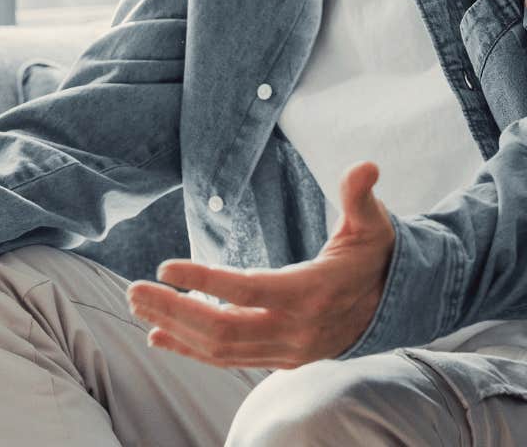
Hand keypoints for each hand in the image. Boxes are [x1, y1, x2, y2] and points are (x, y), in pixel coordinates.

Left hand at [125, 161, 393, 368]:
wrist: (393, 306)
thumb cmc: (374, 256)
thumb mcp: (373, 223)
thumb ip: (361, 196)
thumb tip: (364, 166)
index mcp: (311, 292)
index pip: (247, 291)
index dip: (204, 281)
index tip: (164, 267)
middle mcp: (295, 330)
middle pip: (222, 328)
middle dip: (173, 310)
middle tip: (133, 289)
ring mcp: (286, 350)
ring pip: (220, 348)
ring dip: (175, 328)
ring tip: (138, 306)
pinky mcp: (280, 359)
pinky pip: (228, 359)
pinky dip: (191, 350)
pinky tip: (159, 336)